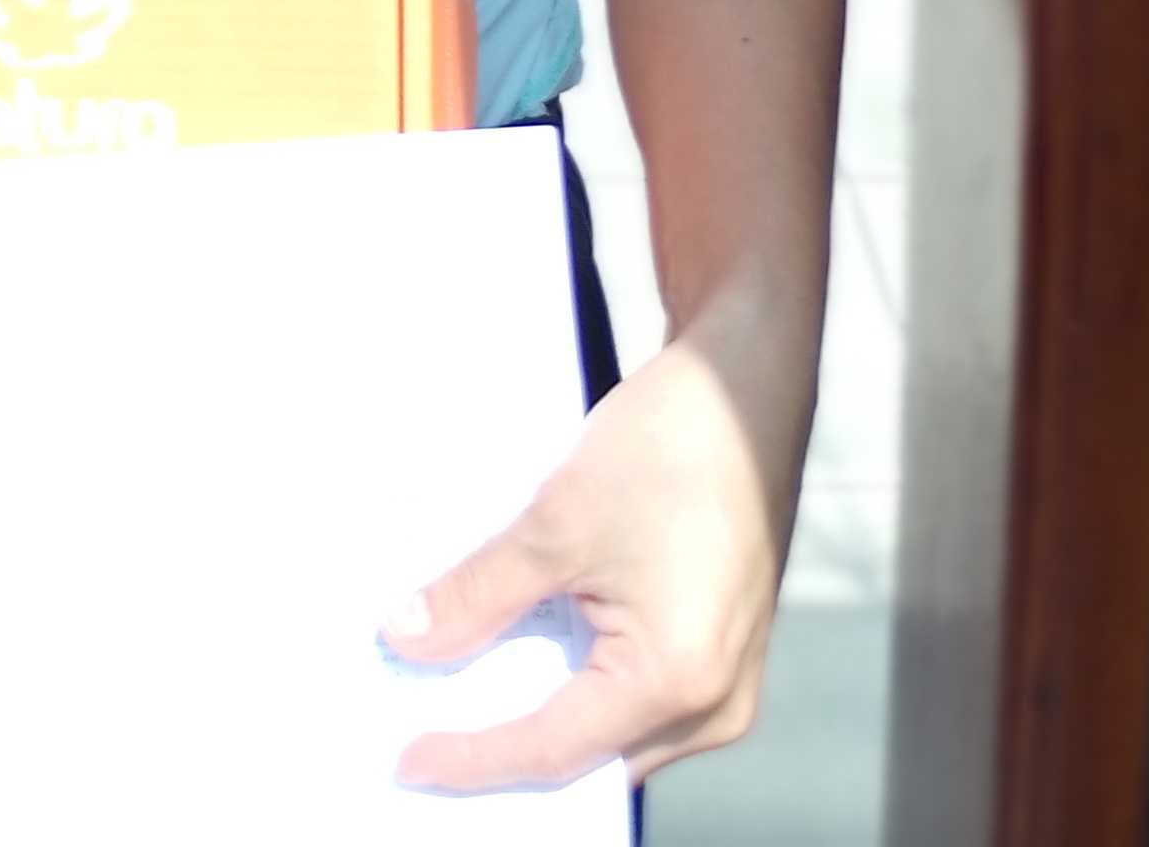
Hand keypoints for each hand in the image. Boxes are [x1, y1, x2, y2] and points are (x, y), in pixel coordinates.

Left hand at [380, 324, 787, 791]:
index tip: (406, 763)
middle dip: (504, 750)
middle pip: (588, 757)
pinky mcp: (720, 652)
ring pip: (612, 732)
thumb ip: (479, 593)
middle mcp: (714, 705)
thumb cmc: (670, 445)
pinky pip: (638, 697)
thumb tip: (405, 640)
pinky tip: (522, 657)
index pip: (555, 750)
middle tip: (421, 731)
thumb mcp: (557, 521)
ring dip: (541, 714)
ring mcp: (724, 683)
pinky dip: (578, 684)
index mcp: (678, 679)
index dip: (472, 760)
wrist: (743, 385)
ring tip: (458, 697)